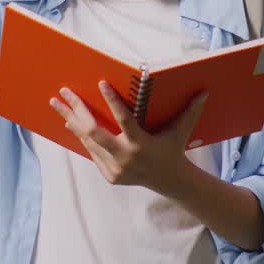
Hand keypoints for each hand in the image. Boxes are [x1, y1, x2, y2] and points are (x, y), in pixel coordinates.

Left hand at [49, 81, 207, 195]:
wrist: (168, 181)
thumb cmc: (173, 149)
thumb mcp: (182, 131)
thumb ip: (190, 111)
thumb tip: (204, 91)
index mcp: (141, 144)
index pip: (123, 119)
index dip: (112, 101)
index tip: (99, 83)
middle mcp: (125, 157)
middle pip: (93, 131)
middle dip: (76, 110)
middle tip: (63, 93)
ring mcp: (114, 168)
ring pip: (88, 141)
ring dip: (72, 121)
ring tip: (58, 104)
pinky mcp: (109, 175)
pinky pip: (92, 152)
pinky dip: (82, 136)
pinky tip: (72, 122)